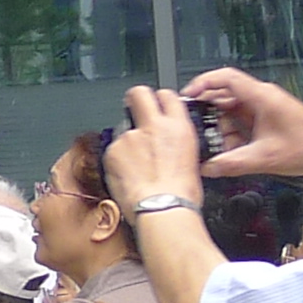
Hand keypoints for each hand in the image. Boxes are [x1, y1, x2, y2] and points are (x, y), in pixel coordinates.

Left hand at [103, 86, 204, 215]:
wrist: (163, 209)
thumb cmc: (181, 194)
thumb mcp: (190, 159)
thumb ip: (175, 142)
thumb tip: (168, 143)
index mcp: (178, 127)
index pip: (167, 95)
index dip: (159, 99)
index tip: (155, 106)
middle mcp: (153, 126)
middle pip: (138, 93)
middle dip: (135, 99)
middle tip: (134, 111)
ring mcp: (130, 137)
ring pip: (123, 130)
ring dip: (126, 143)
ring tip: (135, 167)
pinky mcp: (112, 151)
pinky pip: (112, 150)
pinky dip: (116, 161)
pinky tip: (127, 176)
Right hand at [179, 66, 302, 179]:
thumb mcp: (264, 158)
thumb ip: (231, 164)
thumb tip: (208, 168)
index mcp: (262, 97)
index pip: (224, 77)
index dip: (202, 83)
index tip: (188, 96)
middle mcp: (264, 97)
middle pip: (225, 93)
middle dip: (209, 110)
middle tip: (197, 125)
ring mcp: (267, 107)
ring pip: (234, 108)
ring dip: (222, 124)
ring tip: (217, 143)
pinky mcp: (270, 117)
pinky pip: (244, 118)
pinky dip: (234, 130)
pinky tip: (232, 147)